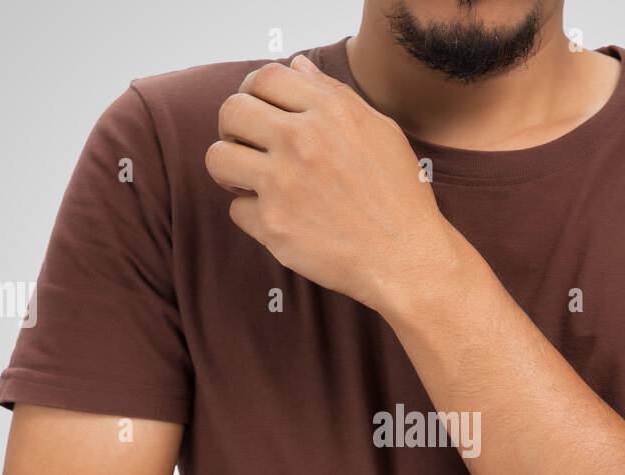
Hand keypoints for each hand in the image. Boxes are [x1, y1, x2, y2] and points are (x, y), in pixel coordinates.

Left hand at [205, 55, 460, 312]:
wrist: (406, 258)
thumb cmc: (399, 196)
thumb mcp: (379, 130)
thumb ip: (333, 95)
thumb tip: (296, 66)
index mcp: (328, 112)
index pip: (265, 77)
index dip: (254, 91)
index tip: (259, 110)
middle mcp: (301, 141)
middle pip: (232, 111)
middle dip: (234, 127)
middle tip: (247, 146)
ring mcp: (283, 184)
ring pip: (219, 158)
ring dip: (230, 168)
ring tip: (250, 180)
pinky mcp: (273, 224)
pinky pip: (236, 209)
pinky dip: (253, 214)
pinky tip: (278, 217)